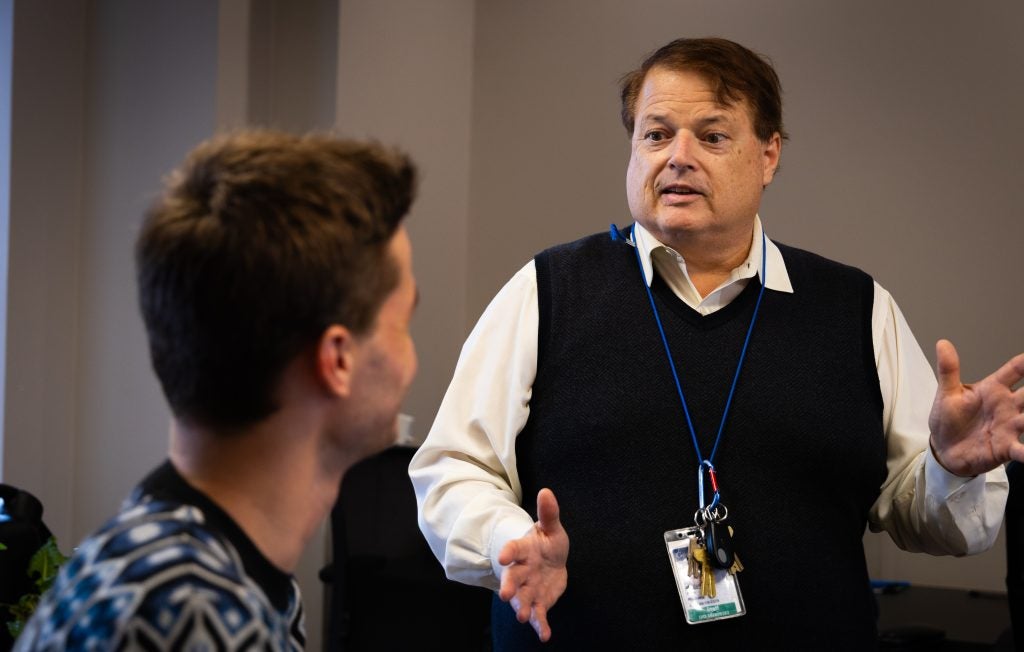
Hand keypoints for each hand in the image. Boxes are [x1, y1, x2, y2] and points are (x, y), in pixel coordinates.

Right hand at [498, 488, 568, 641]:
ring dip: (521, 608)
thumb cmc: (547, 542)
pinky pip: (538, 615)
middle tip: (506, 595)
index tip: (502, 556)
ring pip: (522, 599)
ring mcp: (528, 588)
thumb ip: (549, 513)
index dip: (507, 552)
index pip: (513, 549)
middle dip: (509, 587)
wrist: (550, 562)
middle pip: (512, 578)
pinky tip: (545, 636)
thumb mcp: (551, 528)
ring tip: (521, 617)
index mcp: (523, 550)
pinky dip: (540, 625)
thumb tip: (547, 491)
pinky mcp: (538, 603)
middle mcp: (521, 571)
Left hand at [929, 339, 1023, 475]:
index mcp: (993, 389)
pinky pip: (1021, 450)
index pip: (1015, 371)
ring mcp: (1009, 427)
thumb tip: (942, 343)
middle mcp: (1007, 407)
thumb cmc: (948, 419)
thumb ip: (948, 370)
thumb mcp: (947, 393)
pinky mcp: (1006, 448)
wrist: (944, 449)